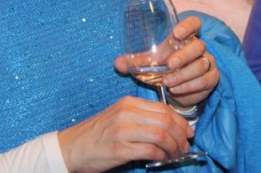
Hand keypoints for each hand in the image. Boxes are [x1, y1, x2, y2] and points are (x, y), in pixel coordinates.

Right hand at [57, 96, 193, 172]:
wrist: (72, 147)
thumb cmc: (98, 134)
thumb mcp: (120, 116)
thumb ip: (141, 117)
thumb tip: (168, 126)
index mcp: (129, 102)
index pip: (163, 108)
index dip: (180, 121)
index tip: (188, 131)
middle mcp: (127, 112)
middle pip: (165, 120)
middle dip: (180, 135)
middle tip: (185, 145)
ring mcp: (123, 130)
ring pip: (161, 134)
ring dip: (173, 146)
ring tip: (176, 154)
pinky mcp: (119, 148)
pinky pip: (149, 150)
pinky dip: (161, 155)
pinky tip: (162, 159)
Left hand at [115, 15, 218, 108]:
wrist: (179, 89)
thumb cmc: (165, 68)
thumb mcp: (152, 63)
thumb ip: (136, 62)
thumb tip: (117, 63)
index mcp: (185, 38)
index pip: (194, 23)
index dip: (188, 26)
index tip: (176, 34)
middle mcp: (198, 48)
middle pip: (199, 46)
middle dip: (184, 56)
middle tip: (170, 64)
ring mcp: (207, 62)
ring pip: (201, 64)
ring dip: (184, 74)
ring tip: (168, 82)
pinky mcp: (211, 78)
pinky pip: (205, 80)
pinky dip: (190, 86)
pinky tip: (176, 90)